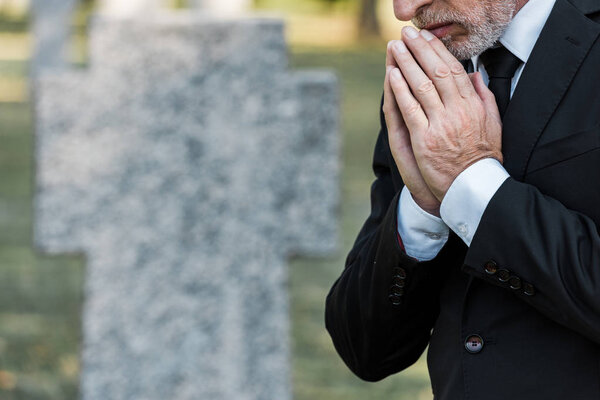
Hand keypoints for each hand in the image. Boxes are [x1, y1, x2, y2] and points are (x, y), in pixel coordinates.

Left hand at [389, 26, 502, 201]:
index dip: (438, 51)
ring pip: (421, 86)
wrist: (473, 187)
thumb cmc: (482, 157)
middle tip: (406, 34)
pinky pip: (410, 109)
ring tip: (394, 48)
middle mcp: (457, 112)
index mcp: (473, 106)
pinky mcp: (424, 139)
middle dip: (419, 50)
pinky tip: (392, 75)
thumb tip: (476, 76)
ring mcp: (439, 125)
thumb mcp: (493, 124)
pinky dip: (400, 90)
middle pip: (436, 73)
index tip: (426, 38)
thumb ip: (485, 98)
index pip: (454, 70)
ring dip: (406, 64)